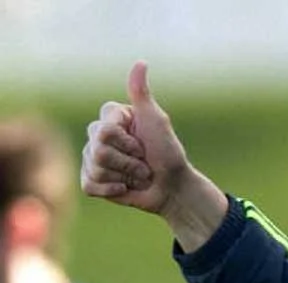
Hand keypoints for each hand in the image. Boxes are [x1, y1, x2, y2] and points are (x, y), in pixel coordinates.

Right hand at [81, 61, 185, 212]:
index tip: (144, 142)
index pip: (104, 130)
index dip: (127, 141)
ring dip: (124, 176)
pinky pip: (89, 185)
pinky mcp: (91, 180)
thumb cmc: (167, 152)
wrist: (172, 187)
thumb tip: (141, 62)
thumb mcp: (156, 121)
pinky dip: (112, 190)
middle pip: (97, 150)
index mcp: (111, 118)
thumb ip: (141, 94)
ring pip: (95, 169)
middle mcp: (97, 135)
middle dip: (128, 161)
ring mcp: (92, 158)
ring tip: (138, 174)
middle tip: (144, 162)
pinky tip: (126, 187)